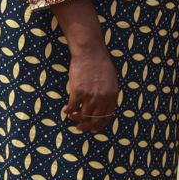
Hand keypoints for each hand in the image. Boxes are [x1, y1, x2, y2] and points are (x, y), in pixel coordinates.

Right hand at [51, 0, 117, 129]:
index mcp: (112, 96)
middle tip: (80, 127)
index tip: (93, 127)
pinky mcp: (78, 92)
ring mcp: (90, 96)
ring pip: (83, 115)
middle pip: (94, 119)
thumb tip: (102, 105)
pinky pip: (72, 107)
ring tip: (72, 118)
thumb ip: (108, 93)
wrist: (90, 52)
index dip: (99, 124)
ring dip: (76, 119)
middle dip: (86, 125)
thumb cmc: (100, 63)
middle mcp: (102, 98)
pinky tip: (65, 110)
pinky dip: (68, 111)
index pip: (107, 117)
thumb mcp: (111, 80)